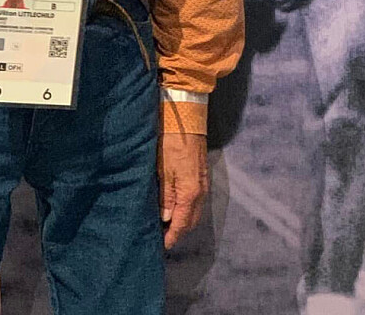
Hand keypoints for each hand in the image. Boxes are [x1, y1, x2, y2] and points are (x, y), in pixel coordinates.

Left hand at [158, 132, 207, 248]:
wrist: (187, 120)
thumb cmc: (172, 143)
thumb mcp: (163, 170)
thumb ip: (166, 196)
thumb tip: (166, 217)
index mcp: (190, 193)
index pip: (181, 223)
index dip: (172, 237)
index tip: (161, 246)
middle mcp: (200, 191)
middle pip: (191, 221)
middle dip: (178, 231)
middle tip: (162, 236)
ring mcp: (203, 183)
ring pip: (195, 211)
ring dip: (183, 220)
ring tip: (167, 223)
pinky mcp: (202, 174)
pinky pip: (197, 200)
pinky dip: (187, 208)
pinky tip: (176, 206)